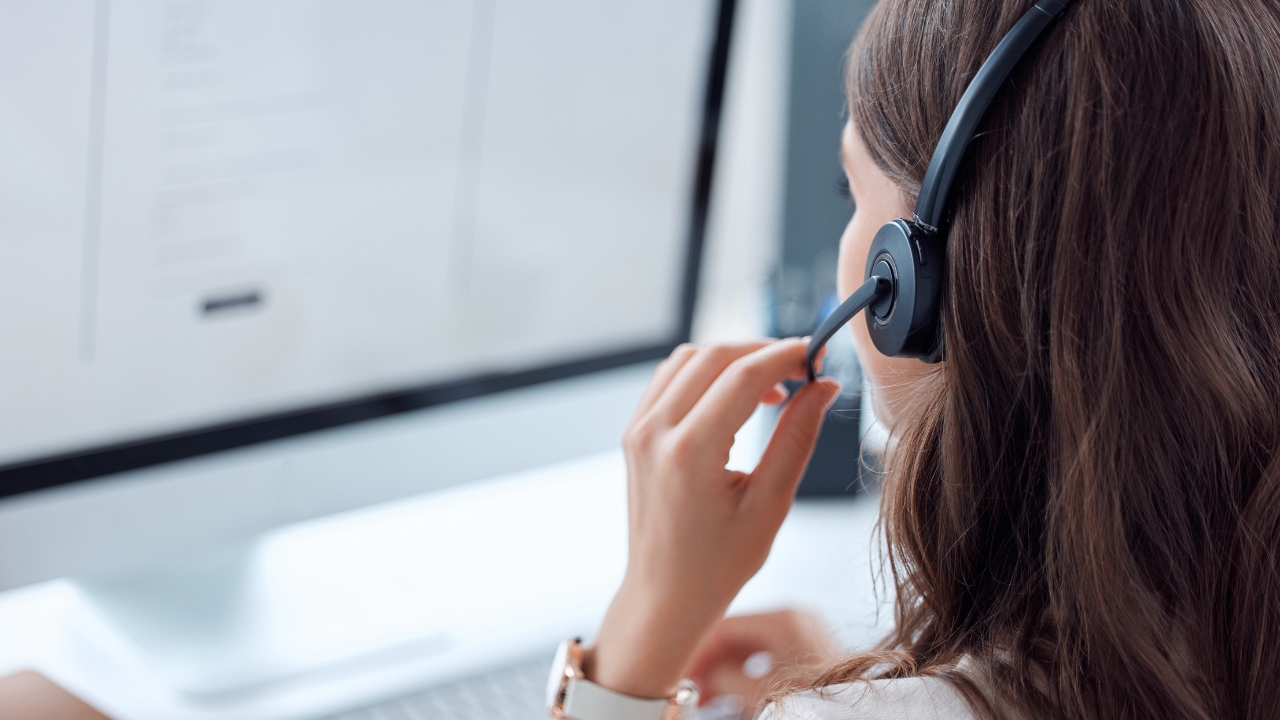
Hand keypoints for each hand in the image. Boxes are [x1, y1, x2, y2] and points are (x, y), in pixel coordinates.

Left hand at [585, 340, 841, 698]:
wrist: (665, 596)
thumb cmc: (718, 563)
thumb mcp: (770, 504)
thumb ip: (797, 437)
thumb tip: (824, 387)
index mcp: (690, 452)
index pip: (744, 374)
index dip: (787, 356)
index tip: (819, 356)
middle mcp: (656, 432)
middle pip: (714, 356)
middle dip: (763, 351)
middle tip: (802, 370)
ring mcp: (639, 431)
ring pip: (688, 360)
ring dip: (732, 359)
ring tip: (772, 389)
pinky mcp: (635, 434)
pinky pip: (669, 380)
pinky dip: (705, 374)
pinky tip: (736, 399)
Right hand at [686, 610, 839, 713]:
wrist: (860, 717)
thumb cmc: (818, 702)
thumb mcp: (761, 693)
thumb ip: (722, 679)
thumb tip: (698, 678)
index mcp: (784, 619)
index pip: (725, 625)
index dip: (697, 650)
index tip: (680, 671)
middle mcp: (795, 619)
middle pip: (736, 636)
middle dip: (710, 664)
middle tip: (688, 688)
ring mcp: (804, 635)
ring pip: (750, 649)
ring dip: (725, 672)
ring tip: (705, 697)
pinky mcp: (810, 653)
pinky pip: (767, 659)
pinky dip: (747, 676)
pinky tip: (731, 696)